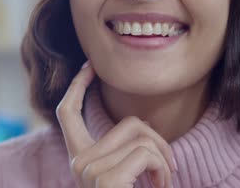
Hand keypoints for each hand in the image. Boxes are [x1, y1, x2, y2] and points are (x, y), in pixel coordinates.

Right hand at [56, 61, 175, 187]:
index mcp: (77, 159)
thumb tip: (144, 121)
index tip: (89, 65)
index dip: (77, 85)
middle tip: (171, 165)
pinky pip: (147, 153)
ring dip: (164, 160)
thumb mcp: (122, 173)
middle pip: (128, 123)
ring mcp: (90, 170)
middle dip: (158, 140)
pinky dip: (163, 169)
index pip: (68, 113)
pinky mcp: (107, 181)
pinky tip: (161, 186)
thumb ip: (124, 149)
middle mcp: (78, 162)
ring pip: (143, 138)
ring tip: (164, 181)